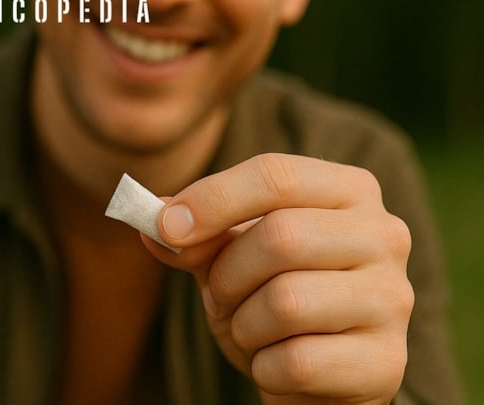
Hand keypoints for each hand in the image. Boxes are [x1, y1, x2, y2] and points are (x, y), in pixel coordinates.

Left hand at [145, 153, 412, 403]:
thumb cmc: (270, 297)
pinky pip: (297, 362)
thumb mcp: (228, 256)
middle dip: (227, 275)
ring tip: (253, 331)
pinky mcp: (387, 362)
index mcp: (350, 190)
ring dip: (244, 325)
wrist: (314, 374)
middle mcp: (385, 235)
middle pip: (281, 236)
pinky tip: (277, 364)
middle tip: (220, 296)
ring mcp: (394, 298)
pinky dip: (264, 367)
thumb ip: (195, 234)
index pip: (276, 174)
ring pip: (286, 302)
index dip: (212, 199)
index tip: (165, 227)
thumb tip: (154, 218)